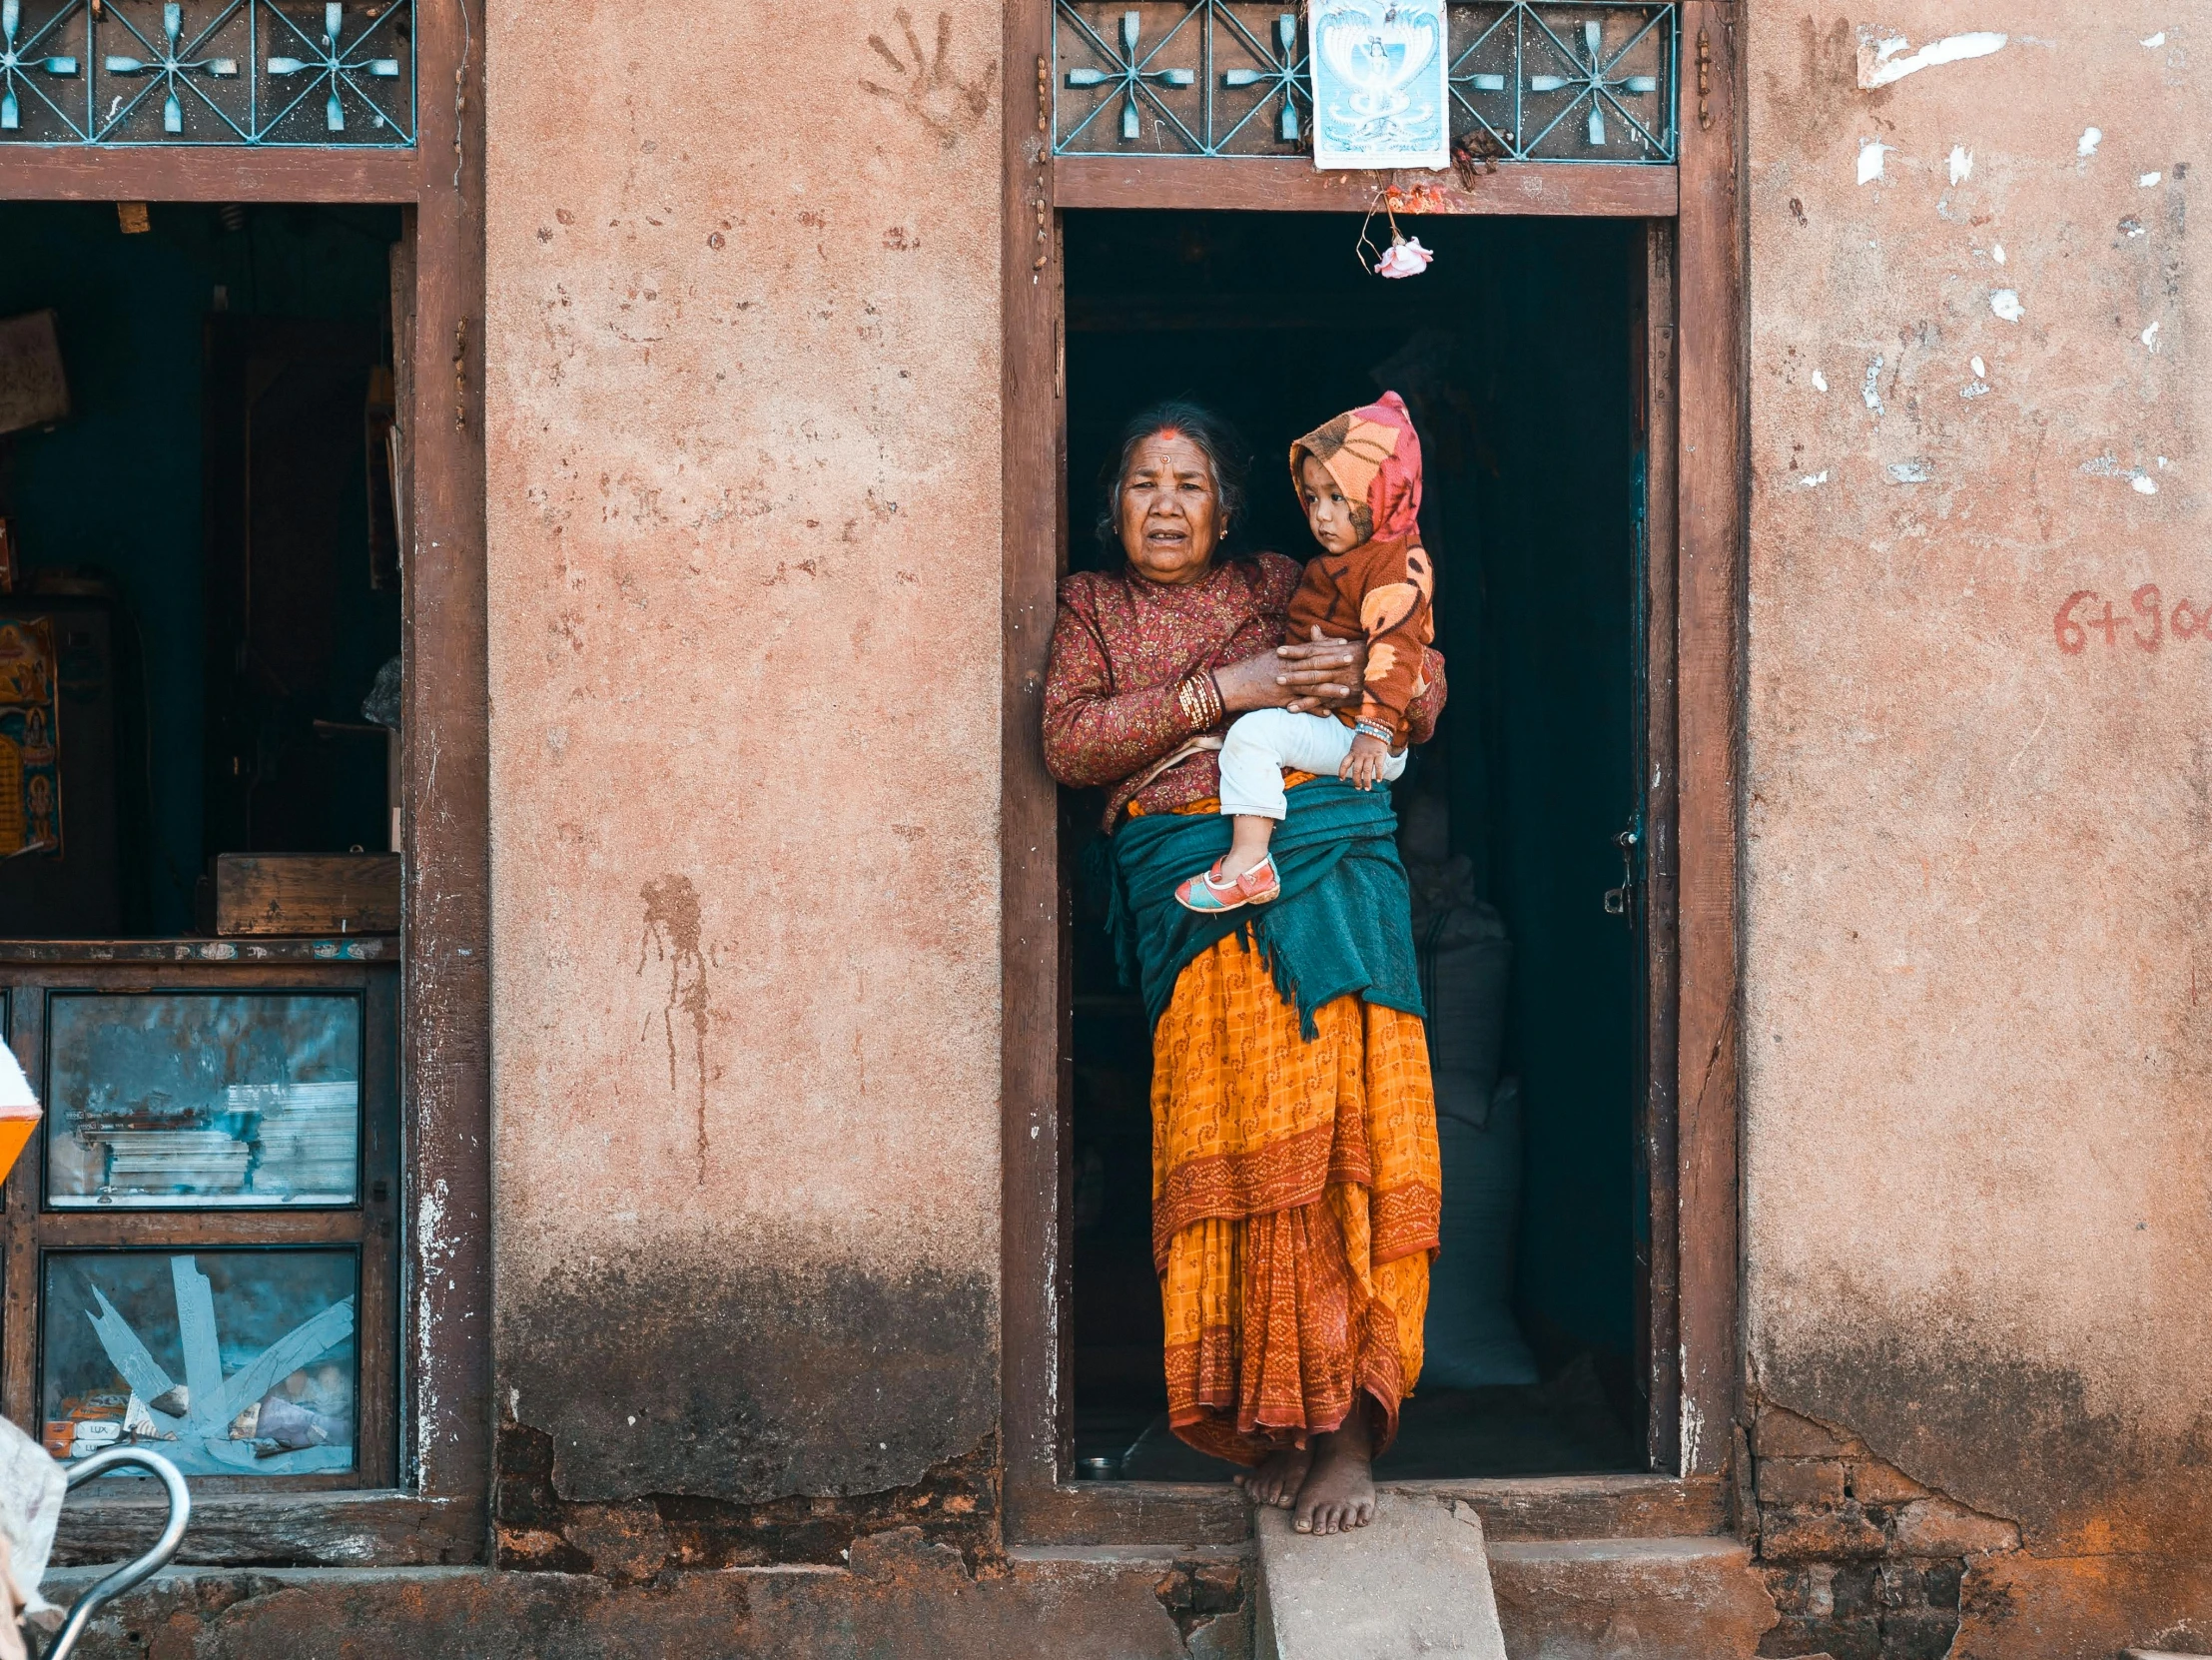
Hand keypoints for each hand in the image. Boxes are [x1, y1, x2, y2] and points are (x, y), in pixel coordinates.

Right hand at [1213, 627, 1369, 714]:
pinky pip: (1300, 706)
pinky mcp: (1280, 700)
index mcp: (1286, 656)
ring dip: (1330, 689)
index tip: (1344, 642)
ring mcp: (1285, 685)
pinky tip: (1327, 714)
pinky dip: (1314, 710)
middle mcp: (1287, 669)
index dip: (1329, 645)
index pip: (1311, 648)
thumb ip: (1289, 653)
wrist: (1233, 684)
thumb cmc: (1251, 669)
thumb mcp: (1270, 656)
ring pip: (1311, 686)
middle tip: (1352, 660)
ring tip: (1347, 691)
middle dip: (1335, 662)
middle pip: (1315, 664)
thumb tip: (1302, 649)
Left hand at [1341, 732, 1388, 790]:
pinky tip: (1379, 780)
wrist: (1375, 728)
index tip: (1341, 779)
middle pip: (1357, 770)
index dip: (1342, 772)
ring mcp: (1370, 755)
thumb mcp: (1355, 746)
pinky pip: (1379, 766)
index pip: (1345, 763)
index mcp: (1353, 752)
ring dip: (1367, 781)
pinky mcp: (1379, 754)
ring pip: (1367, 770)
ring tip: (1367, 788)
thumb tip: (1354, 769)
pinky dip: (1378, 774)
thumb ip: (1353, 756)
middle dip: (1356, 781)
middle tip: (1358, 788)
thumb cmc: (1364, 740)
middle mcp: (1360, 755)